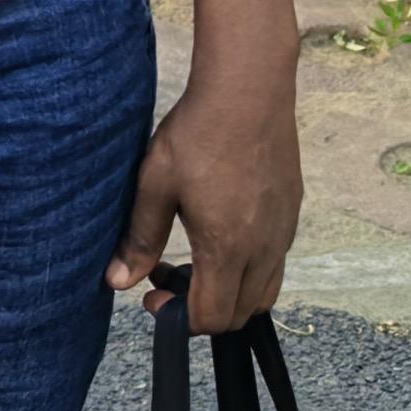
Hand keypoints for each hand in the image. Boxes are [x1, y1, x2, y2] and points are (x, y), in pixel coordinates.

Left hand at [108, 58, 302, 336]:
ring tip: (195, 260)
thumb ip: (140, 238)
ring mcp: (284, 232)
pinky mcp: (292, 213)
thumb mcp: (156, 185)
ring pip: (263, 292)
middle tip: (166, 277)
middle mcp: (264, 248)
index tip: (152, 294)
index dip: (179, 320)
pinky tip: (221, 234)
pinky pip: (275, 262)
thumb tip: (118, 282)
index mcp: (227, 247)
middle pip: (240, 314)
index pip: (212, 317)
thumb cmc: (197, 134)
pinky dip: (249, 270)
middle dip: (201, 311)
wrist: (249, 91)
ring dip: (229, 293)